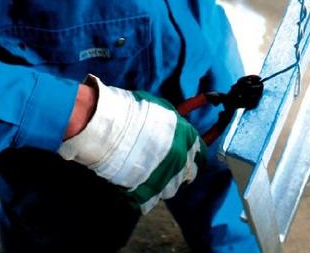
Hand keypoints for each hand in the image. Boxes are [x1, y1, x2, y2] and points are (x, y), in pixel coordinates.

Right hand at [58, 76, 203, 213]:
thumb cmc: (133, 111)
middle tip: (169, 166)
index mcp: (187, 139)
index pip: (200, 152)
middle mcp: (181, 161)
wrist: (109, 128)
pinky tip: (136, 184)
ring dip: (165, 182)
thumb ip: (173, 123)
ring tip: (151, 174)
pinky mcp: (146, 194)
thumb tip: (175, 126)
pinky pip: (151, 199)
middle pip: (189, 173)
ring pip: (172, 188)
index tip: (190, 156)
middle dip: (182, 170)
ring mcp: (165, 179)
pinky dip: (145, 194)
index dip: (195, 154)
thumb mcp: (161, 109)